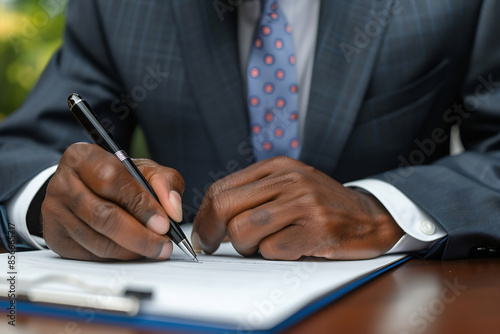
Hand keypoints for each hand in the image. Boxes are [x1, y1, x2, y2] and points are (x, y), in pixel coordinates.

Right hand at [42, 143, 184, 260]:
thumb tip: (173, 208)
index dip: (141, 204)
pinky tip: (133, 251)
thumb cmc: (117, 178)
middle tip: (163, 245)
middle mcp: (62, 182)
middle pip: (103, 215)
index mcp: (83, 157)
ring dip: (131, 250)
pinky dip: (117, 257)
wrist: (86, 188)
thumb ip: (164, 182)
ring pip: (97, 240)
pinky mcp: (55, 236)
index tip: (164, 223)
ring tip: (154, 249)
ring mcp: (55, 211)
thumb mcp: (144, 170)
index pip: (111, 180)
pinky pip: (90, 254)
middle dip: (140, 235)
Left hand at [192, 156, 402, 259]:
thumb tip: (212, 220)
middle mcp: (289, 179)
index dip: (204, 215)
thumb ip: (255, 194)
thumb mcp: (289, 186)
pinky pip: (271, 249)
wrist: (370, 218)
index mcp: (277, 166)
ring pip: (242, 229)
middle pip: (225, 206)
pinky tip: (289, 248)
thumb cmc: (322, 205)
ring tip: (262, 245)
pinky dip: (272, 255)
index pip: (222, 188)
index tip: (203, 233)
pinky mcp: (316, 229)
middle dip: (210, 231)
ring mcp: (304, 202)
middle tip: (211, 245)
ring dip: (245, 246)